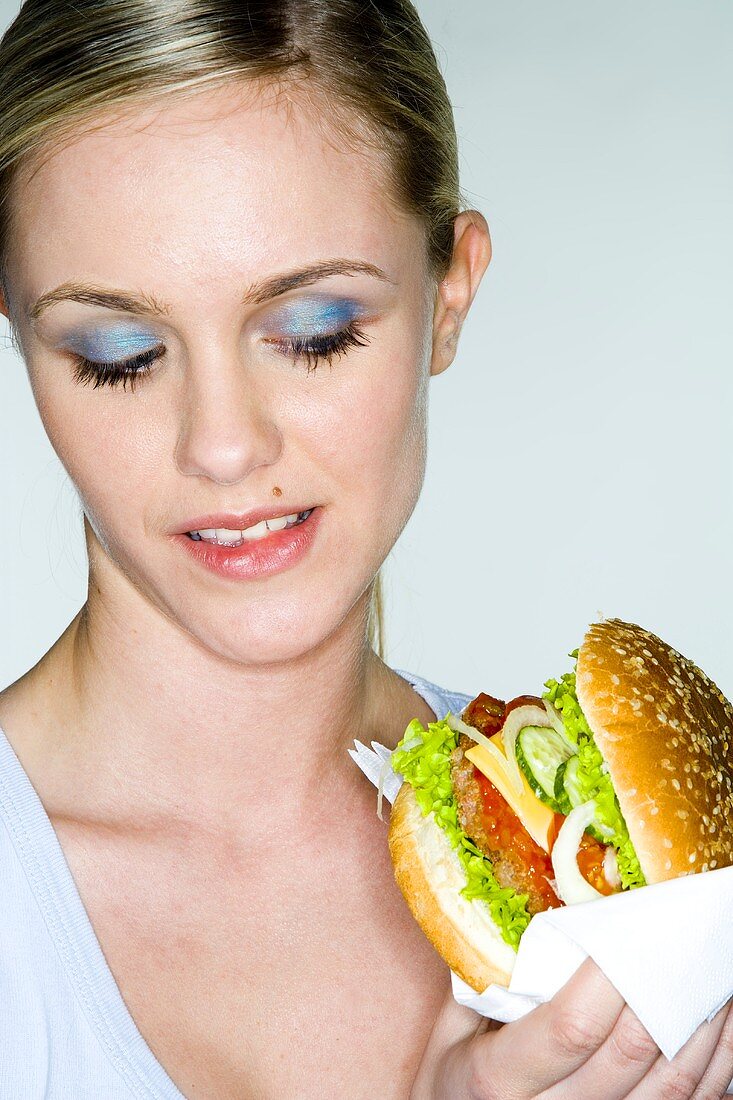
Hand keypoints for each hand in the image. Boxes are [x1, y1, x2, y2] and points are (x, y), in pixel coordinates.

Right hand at [411, 957, 732, 1098]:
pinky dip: (716, 1062)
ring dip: (703, 1021)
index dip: (608, 978)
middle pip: (630, 1051)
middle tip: (684, 931)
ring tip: (714, 966)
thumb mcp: (452, 1030)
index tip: (629, 927)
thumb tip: (530, 905)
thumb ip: (488, 978)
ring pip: (671, 1084)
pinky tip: (723, 1021)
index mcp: (499, 1080)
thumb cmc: (455, 1084)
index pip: (570, 1025)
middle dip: (665, 985)